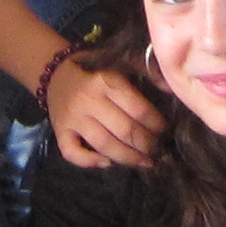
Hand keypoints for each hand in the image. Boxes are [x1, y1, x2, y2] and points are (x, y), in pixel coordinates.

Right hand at [45, 56, 163, 168]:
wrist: (55, 73)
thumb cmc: (95, 70)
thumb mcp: (119, 63)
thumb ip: (145, 71)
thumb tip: (170, 89)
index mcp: (106, 80)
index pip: (138, 108)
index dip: (156, 124)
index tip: (166, 131)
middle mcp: (88, 100)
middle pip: (124, 130)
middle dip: (147, 145)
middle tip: (159, 151)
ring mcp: (72, 118)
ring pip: (104, 145)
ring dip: (128, 158)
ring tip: (145, 162)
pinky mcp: (59, 131)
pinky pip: (73, 153)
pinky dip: (90, 162)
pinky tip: (108, 163)